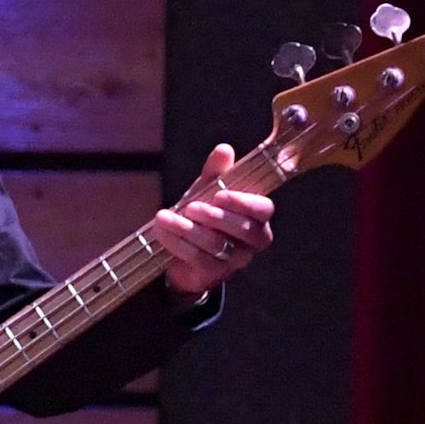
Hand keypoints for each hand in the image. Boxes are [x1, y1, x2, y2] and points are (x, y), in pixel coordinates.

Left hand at [148, 149, 276, 296]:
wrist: (185, 254)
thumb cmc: (203, 217)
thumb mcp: (207, 191)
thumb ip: (216, 172)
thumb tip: (224, 149)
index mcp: (257, 217)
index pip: (263, 209)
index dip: (244, 203)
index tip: (220, 194)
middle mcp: (253, 240)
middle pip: (244, 230)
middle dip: (216, 217)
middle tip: (192, 207)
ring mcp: (235, 260)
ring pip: (218, 244)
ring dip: (188, 229)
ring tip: (165, 217)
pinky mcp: (214, 273)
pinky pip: (199, 259)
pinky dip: (177, 243)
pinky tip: (161, 231)